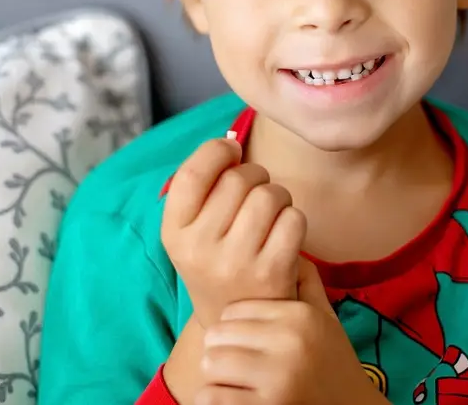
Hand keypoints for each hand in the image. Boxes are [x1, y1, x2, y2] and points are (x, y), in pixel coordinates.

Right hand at [161, 137, 305, 327]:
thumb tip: (231, 143)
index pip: (193, 173)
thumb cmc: (220, 260)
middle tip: (255, 195)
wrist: (239, 323)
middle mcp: (199, 248)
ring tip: (271, 215)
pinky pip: (294, 219)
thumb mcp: (194, 230)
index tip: (231, 152)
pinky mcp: (271, 272)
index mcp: (174, 232)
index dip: (217, 152)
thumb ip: (205, 186)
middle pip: (239, 180)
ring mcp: (236, 262)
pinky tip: (284, 235)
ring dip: (278, 196)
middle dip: (255, 176)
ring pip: (269, 195)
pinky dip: (294, 219)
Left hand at [197, 258, 385, 404]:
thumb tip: (285, 240)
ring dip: (217, 376)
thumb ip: (306, 281)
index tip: (242, 340)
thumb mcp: (325, 318)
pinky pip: (211, 397)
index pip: (235, 309)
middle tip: (234, 362)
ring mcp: (278, 379)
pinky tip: (233, 398)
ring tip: (232, 380)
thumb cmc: (333, 362)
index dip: (233, 327)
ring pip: (211, 364)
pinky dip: (214, 399)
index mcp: (300, 317)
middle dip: (221, 350)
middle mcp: (290, 343)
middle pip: (217, 334)